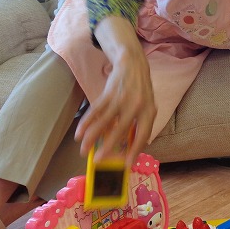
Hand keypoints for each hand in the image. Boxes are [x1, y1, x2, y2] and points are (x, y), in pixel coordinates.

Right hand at [75, 16, 156, 166]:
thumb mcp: (147, 106)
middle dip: (109, 147)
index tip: (126, 165)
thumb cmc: (140, 90)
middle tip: (98, 161)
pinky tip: (79, 132)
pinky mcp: (109, 92)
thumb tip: (130, 147)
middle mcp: (137, 105)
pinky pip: (96, 110)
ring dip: (92, 136)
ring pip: (105, 121)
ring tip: (83, 149)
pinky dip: (86, 122)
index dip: (135, 150)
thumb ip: (140, 124)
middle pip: (122, 130)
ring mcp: (122, 98)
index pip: (143, 134)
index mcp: (150, 111)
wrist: (133, 63)